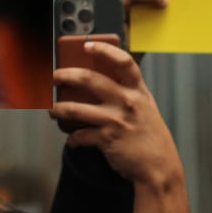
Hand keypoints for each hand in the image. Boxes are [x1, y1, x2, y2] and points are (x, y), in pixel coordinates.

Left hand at [49, 37, 181, 190]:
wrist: (159, 167)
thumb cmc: (150, 137)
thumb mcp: (145, 108)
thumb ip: (127, 95)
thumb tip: (96, 85)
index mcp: (138, 91)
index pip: (123, 62)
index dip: (104, 50)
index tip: (87, 45)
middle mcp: (127, 102)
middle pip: (89, 79)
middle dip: (64, 75)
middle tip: (52, 77)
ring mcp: (116, 120)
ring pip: (75, 108)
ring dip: (57, 109)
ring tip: (51, 110)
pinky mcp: (107, 139)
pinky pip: (80, 135)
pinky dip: (73, 139)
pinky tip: (72, 140)